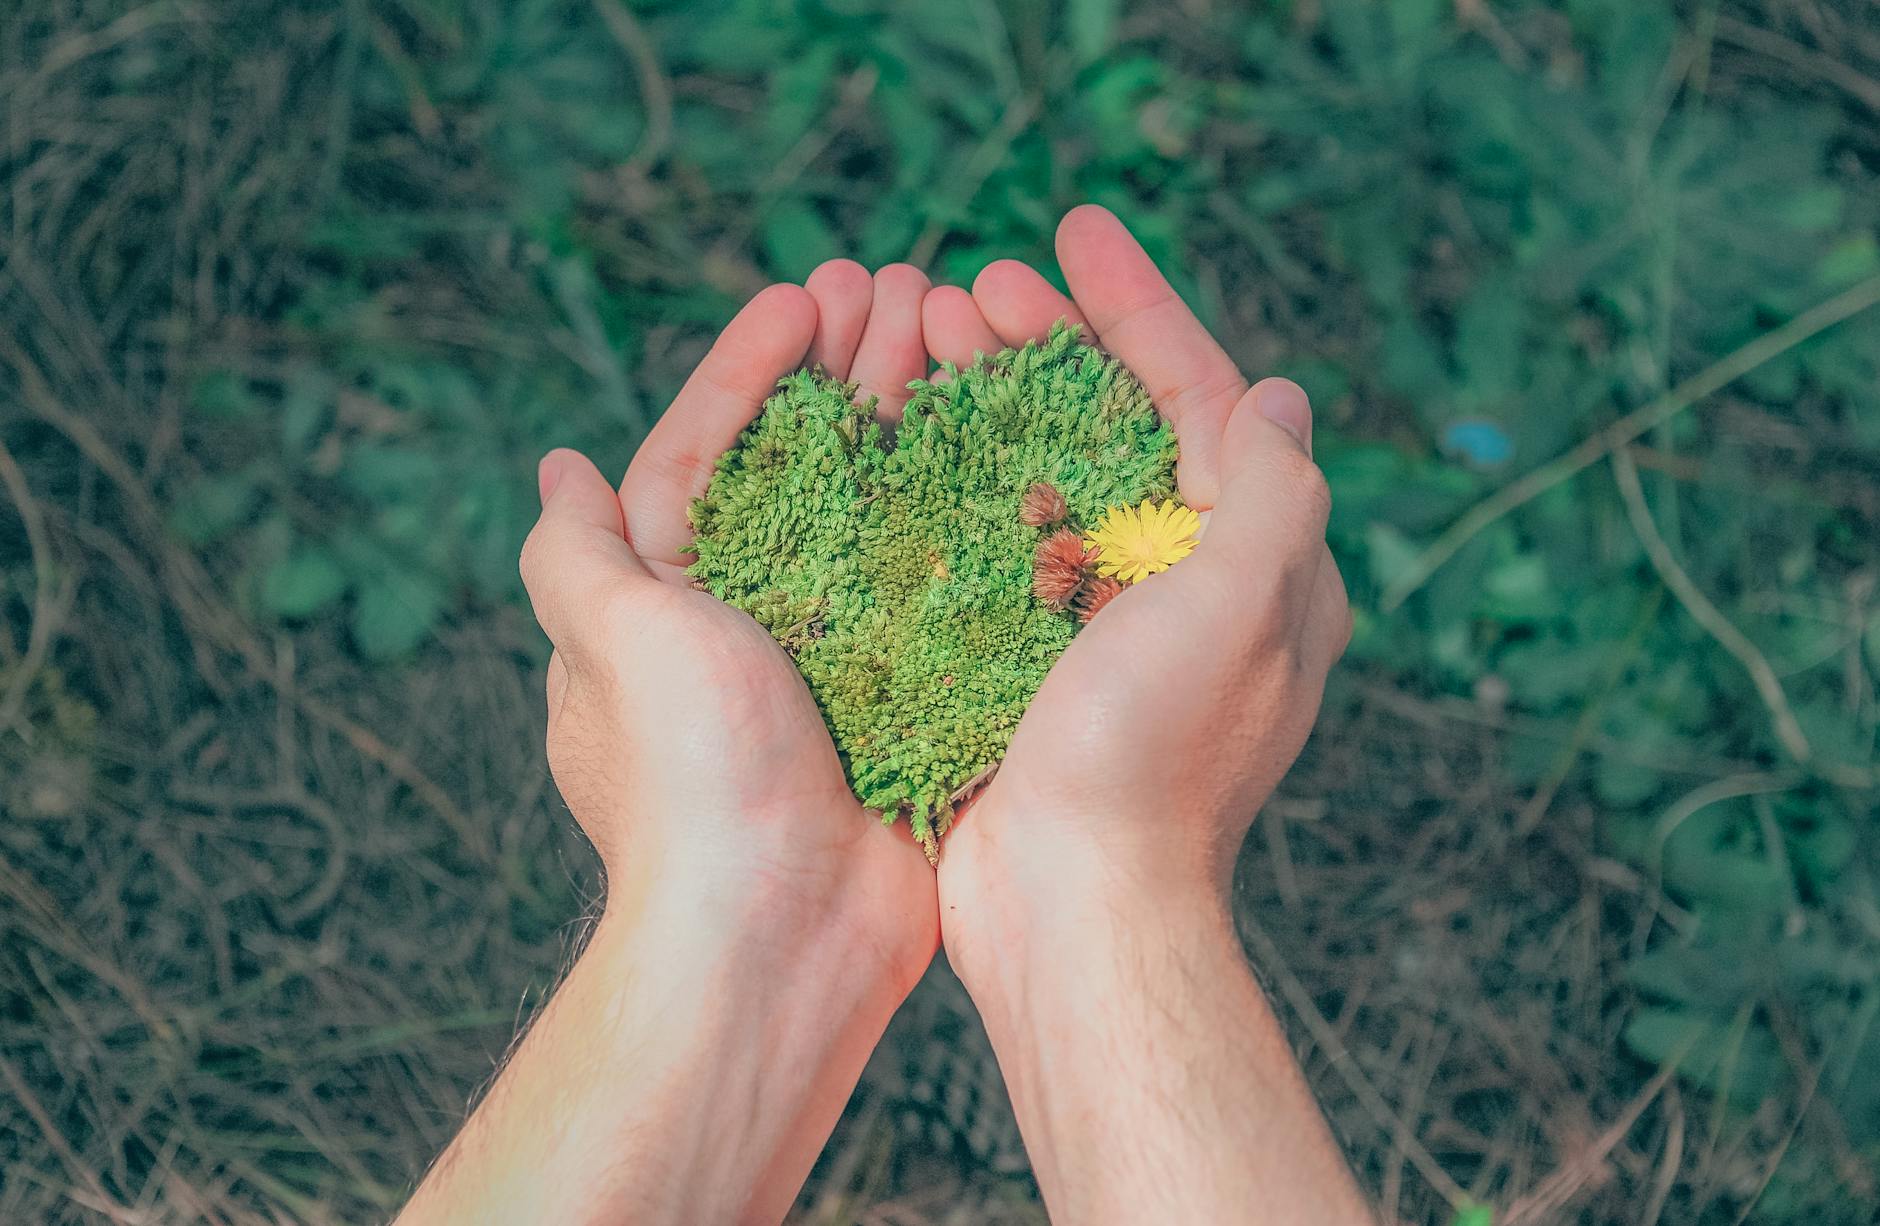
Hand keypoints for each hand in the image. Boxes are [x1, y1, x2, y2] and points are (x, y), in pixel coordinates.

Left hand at [526, 264, 938, 978]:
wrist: (782, 934)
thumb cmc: (690, 778)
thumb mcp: (612, 643)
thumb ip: (576, 553)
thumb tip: (558, 469)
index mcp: (667, 604)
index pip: (703, 455)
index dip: (752, 368)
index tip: (806, 295)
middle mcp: (750, 626)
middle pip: (801, 468)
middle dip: (844, 374)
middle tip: (901, 288)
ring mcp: (835, 662)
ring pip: (878, 513)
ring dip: (909, 420)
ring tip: (955, 333)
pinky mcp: (909, 697)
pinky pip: (939, 584)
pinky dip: (966, 513)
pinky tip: (1006, 447)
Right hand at [922, 204, 1350, 956]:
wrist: (1072, 910)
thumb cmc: (1154, 761)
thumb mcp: (1239, 608)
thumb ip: (1272, 493)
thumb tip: (1281, 396)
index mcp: (1257, 566)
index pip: (1204, 399)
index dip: (1139, 307)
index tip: (1073, 230)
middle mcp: (1190, 587)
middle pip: (1120, 428)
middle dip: (1050, 346)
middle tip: (969, 288)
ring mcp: (1108, 626)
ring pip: (1052, 478)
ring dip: (993, 403)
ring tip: (922, 339)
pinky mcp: (1036, 662)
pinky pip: (1003, 545)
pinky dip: (961, 484)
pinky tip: (908, 441)